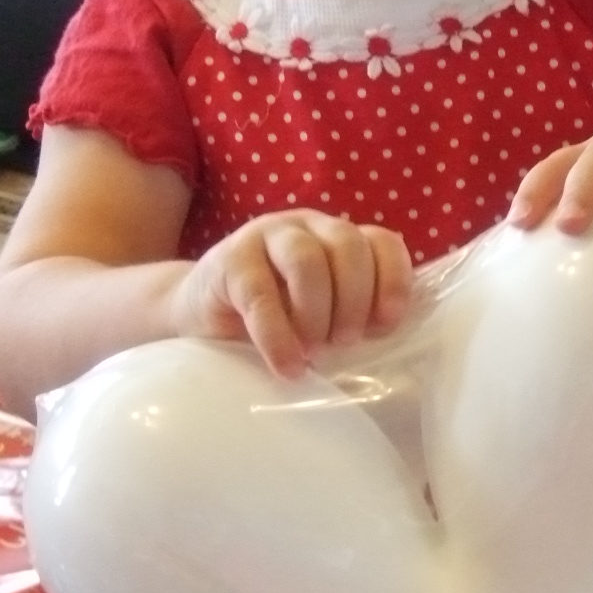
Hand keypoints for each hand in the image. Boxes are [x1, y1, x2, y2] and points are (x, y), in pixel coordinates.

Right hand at [170, 211, 413, 376]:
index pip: (380, 242)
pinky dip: (278, 336)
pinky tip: (287, 366)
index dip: (392, 280)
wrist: (199, 317)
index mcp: (337, 238)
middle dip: (355, 300)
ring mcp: (265, 236)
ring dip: (318, 313)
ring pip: (306, 260)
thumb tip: (383, 344)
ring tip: (314, 351)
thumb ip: (350, 317)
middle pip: (348, 245)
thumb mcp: (321, 318)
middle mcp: (306, 227)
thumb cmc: (273, 321)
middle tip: (345, 342)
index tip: (386, 323)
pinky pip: (260, 295)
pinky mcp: (229, 260)